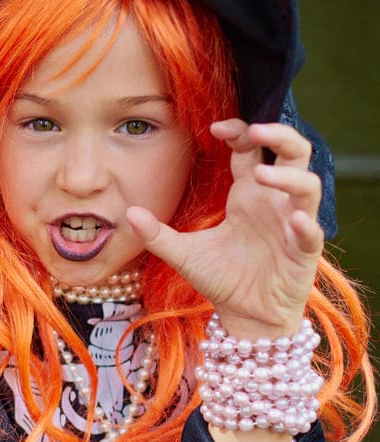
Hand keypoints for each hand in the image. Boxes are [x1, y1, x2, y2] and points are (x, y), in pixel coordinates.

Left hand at [129, 120, 322, 339]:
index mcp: (247, 194)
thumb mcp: (183, 254)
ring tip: (262, 175)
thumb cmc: (221, 278)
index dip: (240, 132)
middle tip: (256, 129)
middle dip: (279, 136)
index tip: (216, 126)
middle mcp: (273, 202)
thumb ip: (157, 234)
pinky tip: (296, 220)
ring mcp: (292, 224)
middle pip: (292, 153)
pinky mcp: (304, 252)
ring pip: (307, 186)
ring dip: (289, 177)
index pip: (252, 150)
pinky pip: (312, 232)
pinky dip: (307, 224)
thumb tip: (129, 212)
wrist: (244, 316)